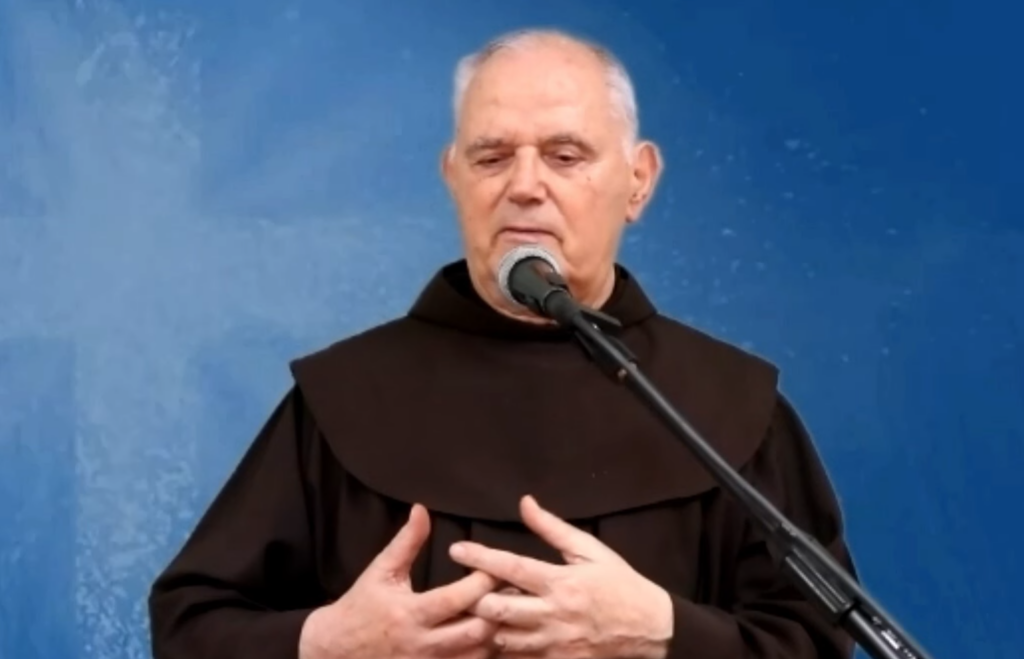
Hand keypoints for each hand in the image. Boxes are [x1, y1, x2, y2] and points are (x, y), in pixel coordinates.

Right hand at [300, 504, 500, 658]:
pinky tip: (493, 641)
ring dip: (496, 637)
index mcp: (411, 613)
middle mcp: (422, 644)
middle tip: (515, 594)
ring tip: (511, 616)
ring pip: (476, 656)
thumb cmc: (361, 606)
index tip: (500, 568)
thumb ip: (407, 542)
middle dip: (499, 612)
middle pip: (476, 632)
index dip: (483, 582)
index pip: (458, 599)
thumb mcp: (381, 571)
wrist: (334, 649)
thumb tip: (422, 509)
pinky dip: (482, 656)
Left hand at [449, 495, 673, 658]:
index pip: (512, 568)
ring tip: (471, 615)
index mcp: (561, 582)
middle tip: (459, 590)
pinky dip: (503, 651)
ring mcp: (555, 643)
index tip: (457, 549)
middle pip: (499, 610)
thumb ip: (552, 528)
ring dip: (484, 627)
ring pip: (503, 640)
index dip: (481, 557)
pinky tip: (494, 639)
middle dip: (474, 600)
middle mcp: (554, 614)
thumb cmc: (618, 583)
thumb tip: (525, 503)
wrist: (650, 627)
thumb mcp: (589, 549)